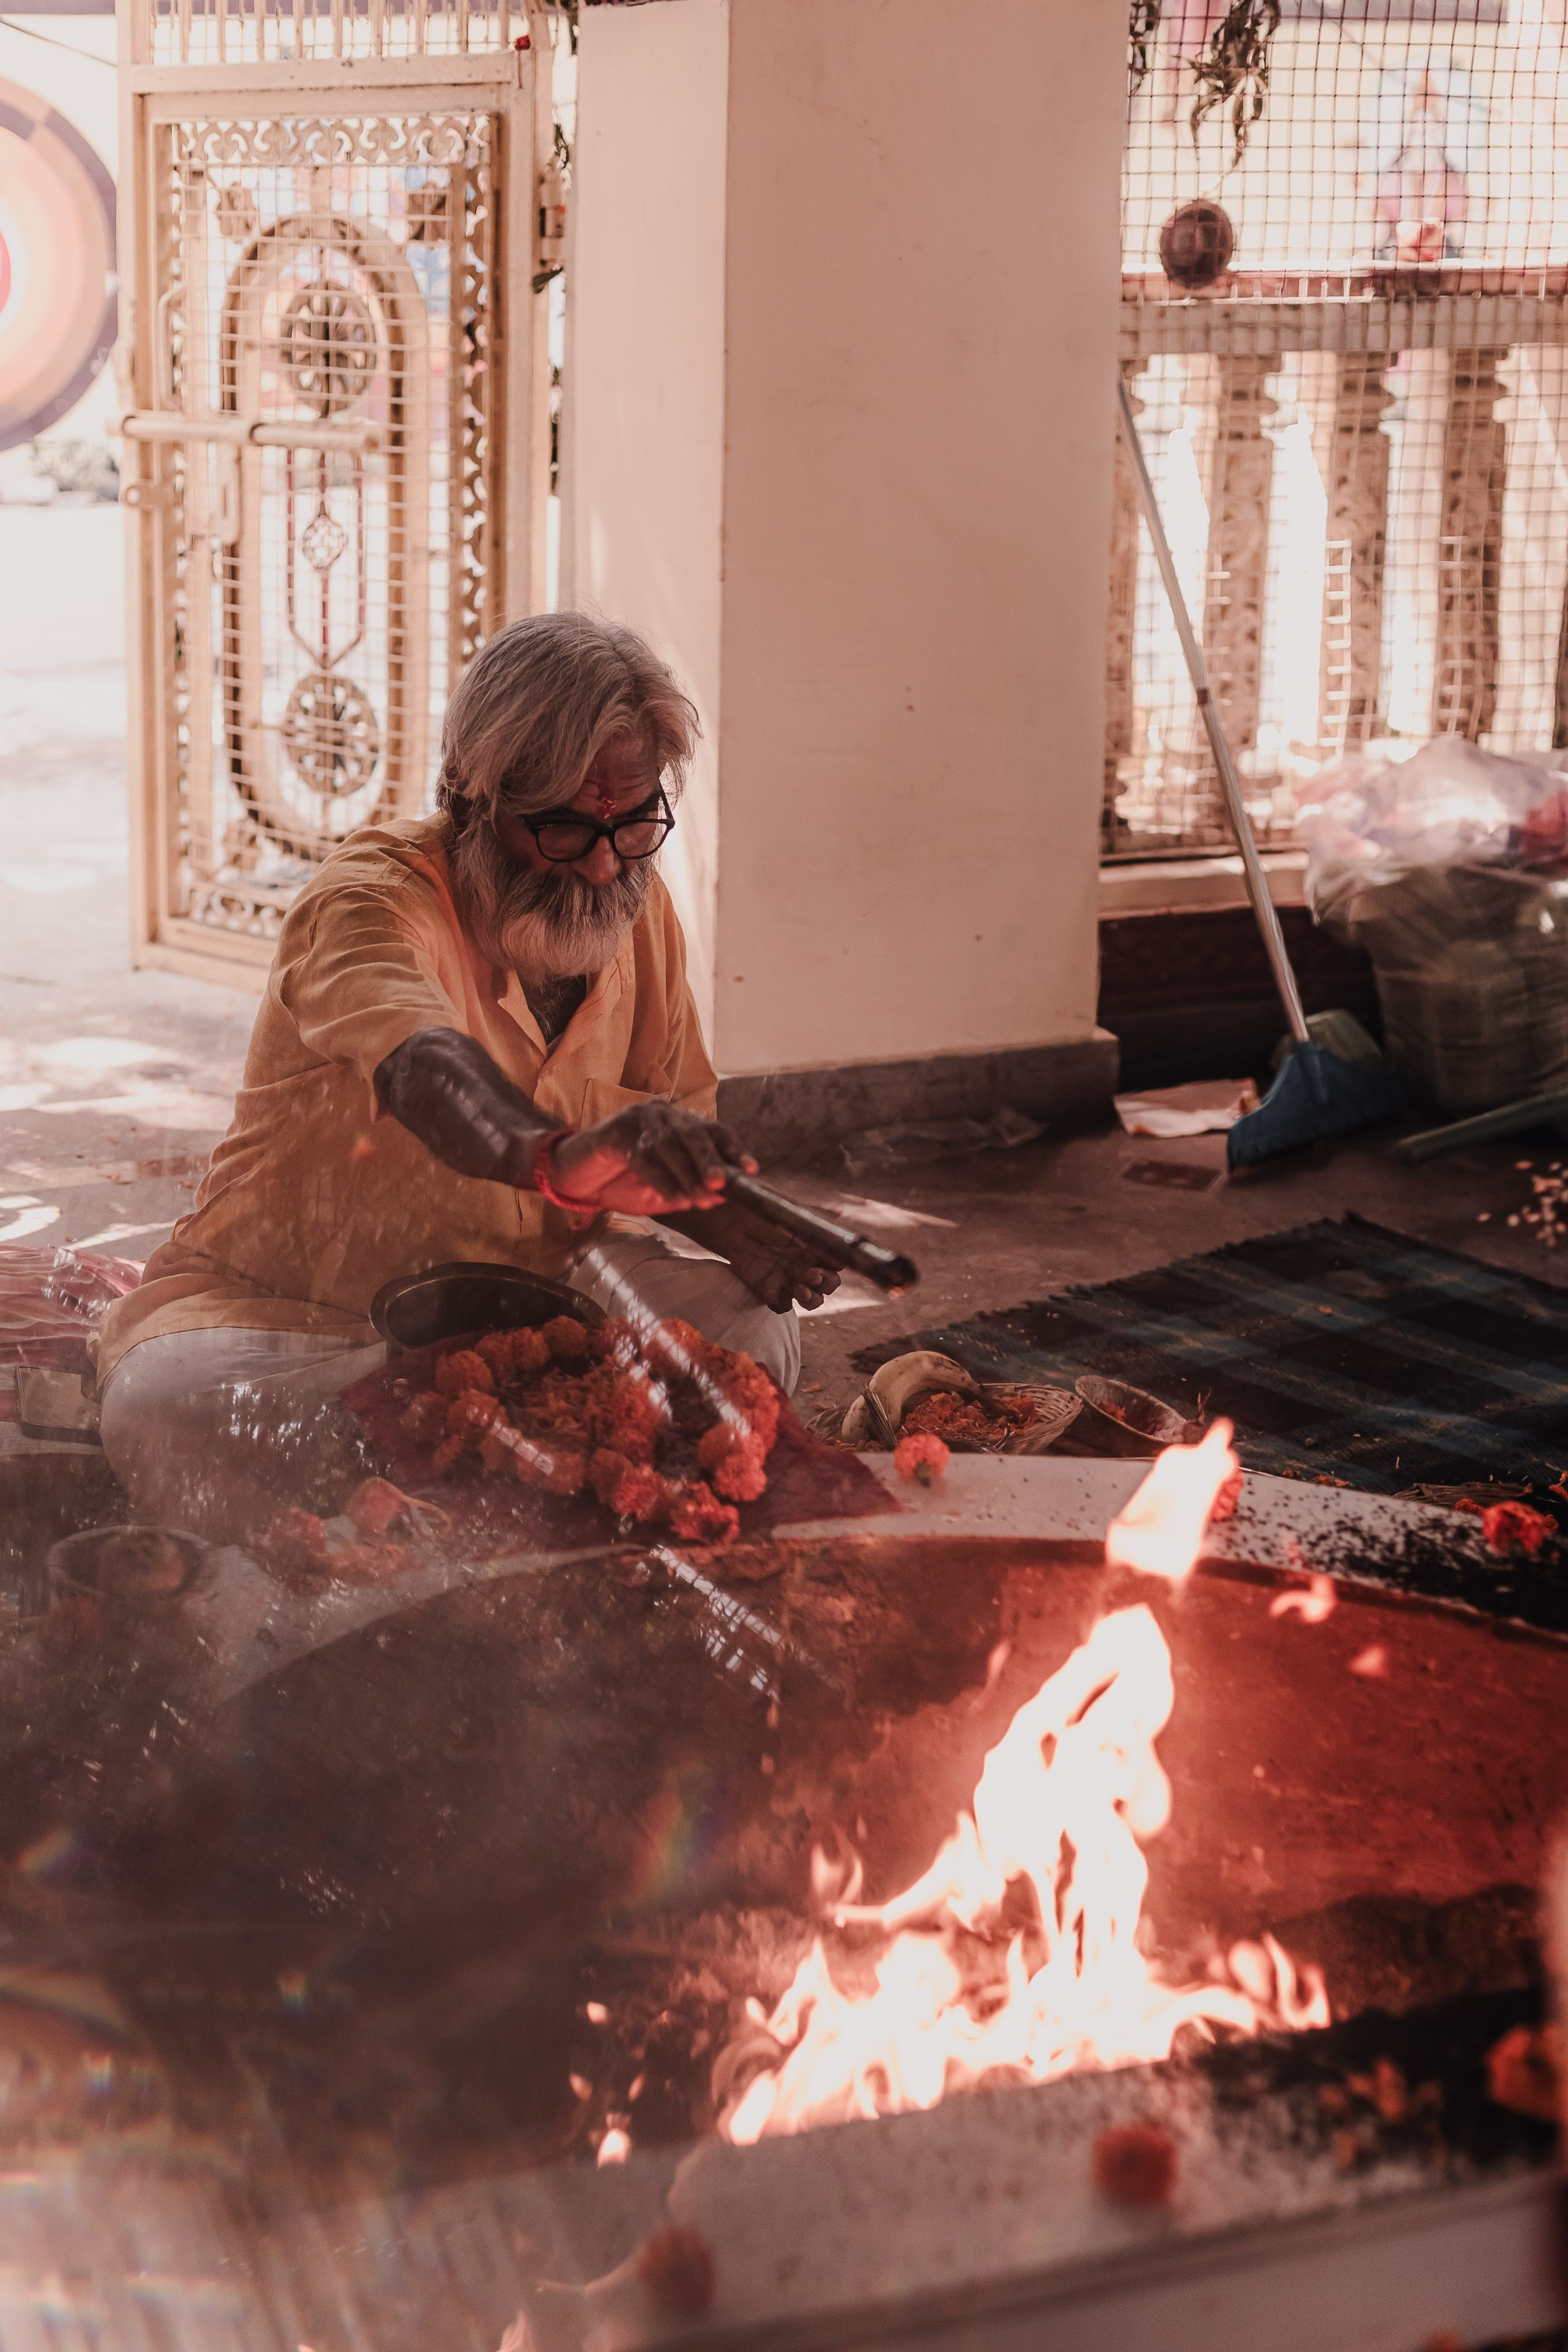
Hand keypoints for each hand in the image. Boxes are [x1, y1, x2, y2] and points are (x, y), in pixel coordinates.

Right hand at [548, 1101, 756, 1215]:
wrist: (574, 1176)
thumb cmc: (621, 1181)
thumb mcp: (663, 1189)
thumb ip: (690, 1190)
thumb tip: (720, 1197)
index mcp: (678, 1123)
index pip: (713, 1131)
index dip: (733, 1149)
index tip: (752, 1170)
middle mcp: (662, 1114)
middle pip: (693, 1134)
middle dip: (710, 1161)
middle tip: (723, 1184)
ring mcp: (638, 1118)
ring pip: (670, 1146)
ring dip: (687, 1175)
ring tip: (701, 1198)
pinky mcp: (615, 1131)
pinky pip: (644, 1158)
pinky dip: (662, 1181)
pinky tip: (674, 1198)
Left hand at [672, 1201, 842, 1314]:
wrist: (734, 1219)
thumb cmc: (766, 1211)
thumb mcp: (791, 1210)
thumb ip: (815, 1212)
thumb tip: (840, 1211)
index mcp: (816, 1249)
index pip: (837, 1265)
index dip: (837, 1267)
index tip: (831, 1261)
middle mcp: (806, 1266)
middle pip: (828, 1286)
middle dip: (826, 1284)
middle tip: (812, 1275)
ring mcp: (788, 1280)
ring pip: (810, 1299)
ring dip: (810, 1299)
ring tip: (800, 1289)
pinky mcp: (768, 1289)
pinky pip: (781, 1305)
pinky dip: (781, 1304)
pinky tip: (774, 1294)